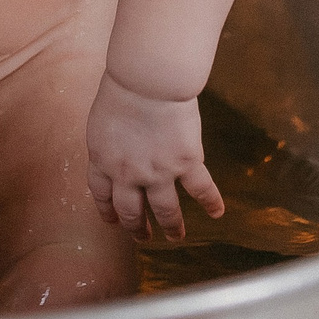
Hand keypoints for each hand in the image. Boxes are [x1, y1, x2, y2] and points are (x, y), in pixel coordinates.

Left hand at [85, 73, 223, 242]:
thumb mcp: (103, 118)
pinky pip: (201, 189)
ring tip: (176, 236)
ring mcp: (158, 172)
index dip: (107, 210)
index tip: (113, 222)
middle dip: (136, 227)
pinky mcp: (185, 163)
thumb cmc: (123, 88)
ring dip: (171, 226)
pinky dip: (211, 202)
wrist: (146, 82)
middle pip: (130, 210)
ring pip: (165, 210)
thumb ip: (110, 140)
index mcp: (103, 159)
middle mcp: (128, 173)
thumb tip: (118, 147)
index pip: (101, 193)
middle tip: (143, 237)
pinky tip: (217, 212)